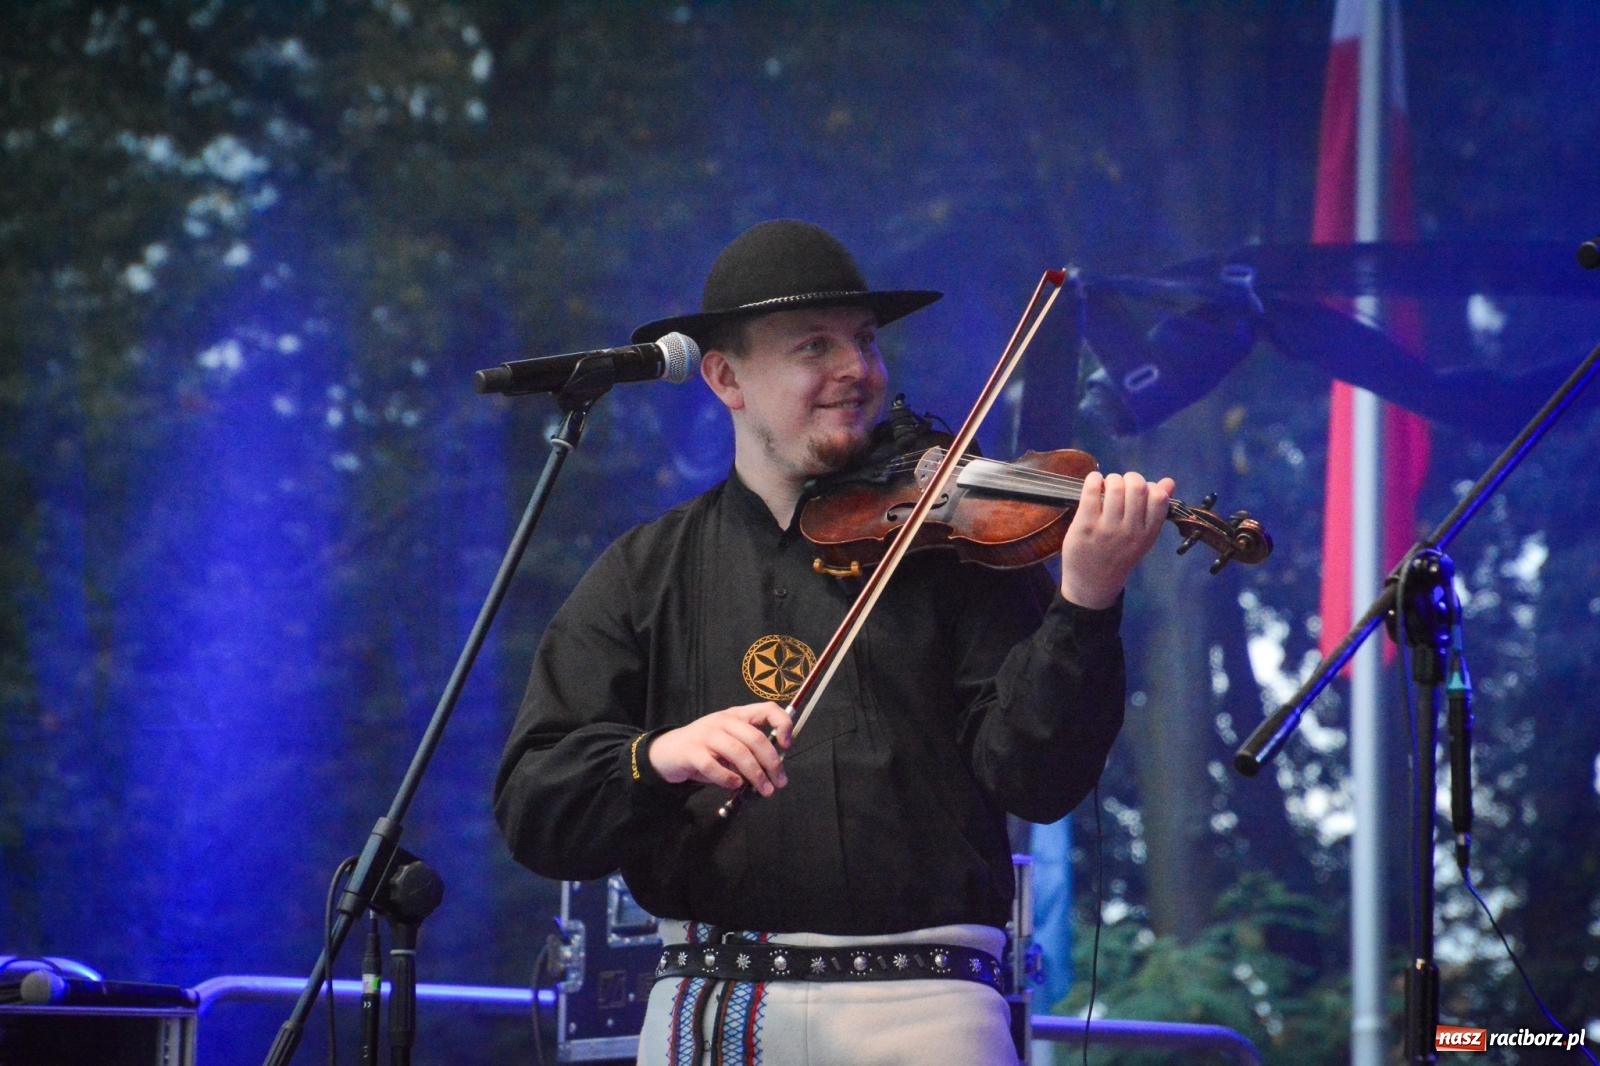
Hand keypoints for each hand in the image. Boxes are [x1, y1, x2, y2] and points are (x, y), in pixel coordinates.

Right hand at [648, 702, 792, 795]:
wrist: (668, 752)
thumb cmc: (706, 748)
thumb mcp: (730, 742)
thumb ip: (750, 750)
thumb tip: (775, 769)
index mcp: (737, 715)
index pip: (767, 709)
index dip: (782, 724)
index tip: (787, 745)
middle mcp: (723, 721)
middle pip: (755, 738)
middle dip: (772, 763)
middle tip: (779, 782)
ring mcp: (706, 734)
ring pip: (738, 752)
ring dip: (755, 774)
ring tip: (764, 790)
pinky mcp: (691, 751)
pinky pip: (713, 766)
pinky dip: (728, 778)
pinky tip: (735, 785)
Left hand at [1058, 471, 1174, 609]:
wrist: (1093, 583)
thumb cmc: (1119, 555)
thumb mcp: (1143, 537)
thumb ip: (1156, 510)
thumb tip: (1169, 481)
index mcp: (1148, 533)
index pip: (1159, 498)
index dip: (1150, 486)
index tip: (1140, 492)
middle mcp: (1130, 530)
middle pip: (1137, 487)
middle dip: (1130, 478)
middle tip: (1122, 485)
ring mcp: (1107, 528)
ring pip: (1115, 486)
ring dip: (1111, 479)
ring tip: (1107, 486)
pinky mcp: (1085, 525)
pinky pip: (1091, 491)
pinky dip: (1093, 479)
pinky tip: (1094, 483)